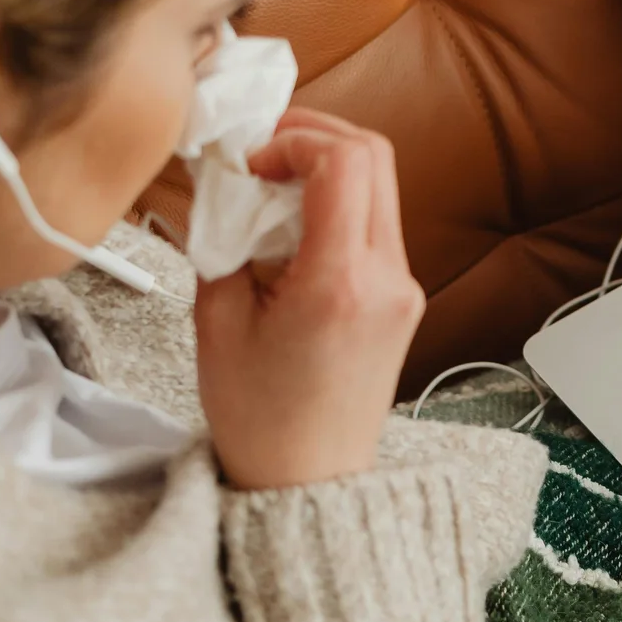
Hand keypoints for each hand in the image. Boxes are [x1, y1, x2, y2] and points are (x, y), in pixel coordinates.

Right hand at [195, 108, 422, 489]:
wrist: (309, 484)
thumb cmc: (260, 420)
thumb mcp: (216, 321)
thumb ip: (221, 237)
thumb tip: (226, 182)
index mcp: (341, 284)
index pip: (345, 162)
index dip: (294, 138)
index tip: (252, 160)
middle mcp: (388, 279)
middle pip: (375, 156)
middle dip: (313, 136)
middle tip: (262, 153)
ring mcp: (406, 288)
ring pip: (381, 186)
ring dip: (327, 170)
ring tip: (271, 194)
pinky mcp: (404, 297)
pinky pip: (378, 224)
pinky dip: (338, 206)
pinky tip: (292, 230)